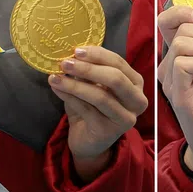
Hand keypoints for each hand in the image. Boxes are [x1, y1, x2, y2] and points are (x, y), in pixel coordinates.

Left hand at [49, 46, 147, 180]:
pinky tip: (56, 89)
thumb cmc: (92, 108)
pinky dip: (69, 97)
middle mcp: (137, 101)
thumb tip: (72, 54)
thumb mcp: (92, 85)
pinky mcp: (109, 131)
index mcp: (135, 83)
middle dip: (88, 69)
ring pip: (100, 96)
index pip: (119, 63)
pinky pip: (87, 110)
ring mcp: (126, 118)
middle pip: (115, 79)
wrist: (88, 141)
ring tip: (55, 77)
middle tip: (65, 63)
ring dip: (74, 84)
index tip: (76, 50)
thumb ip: (89, 71)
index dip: (97, 55)